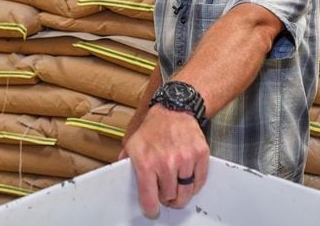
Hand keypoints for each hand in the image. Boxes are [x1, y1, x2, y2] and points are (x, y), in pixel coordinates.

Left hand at [122, 104, 209, 218]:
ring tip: (176, 187)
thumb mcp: (132, 144)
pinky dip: (194, 184)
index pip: (150, 198)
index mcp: (146, 162)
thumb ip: (125, 163)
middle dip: (166, 197)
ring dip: (181, 193)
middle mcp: (166, 162)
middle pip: (170, 197)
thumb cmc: (152, 128)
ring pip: (186, 192)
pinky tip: (187, 178)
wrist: (173, 109)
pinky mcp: (200, 154)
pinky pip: (199, 181)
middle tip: (165, 191)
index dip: (151, 208)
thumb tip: (119, 179)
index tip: (153, 210)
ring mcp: (185, 158)